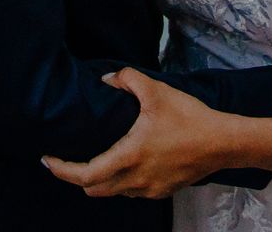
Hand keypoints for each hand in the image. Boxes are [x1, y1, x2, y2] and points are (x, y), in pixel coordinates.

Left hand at [42, 68, 227, 198]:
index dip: (62, 170)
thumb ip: (128, 80)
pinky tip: (125, 163)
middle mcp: (136, 179)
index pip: (85, 174)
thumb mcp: (156, 91)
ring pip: (113, 192)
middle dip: (76, 177)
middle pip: (94, 189)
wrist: (223, 142)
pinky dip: (120, 181)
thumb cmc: (189, 118)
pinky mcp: (163, 190)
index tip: (47, 160)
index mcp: (129, 156)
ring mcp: (150, 189)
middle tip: (66, 160)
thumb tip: (107, 79)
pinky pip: (132, 191)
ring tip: (94, 159)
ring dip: (99, 180)